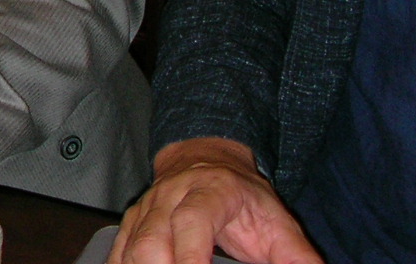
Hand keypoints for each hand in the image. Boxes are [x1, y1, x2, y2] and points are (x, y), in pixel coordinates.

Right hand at [108, 138, 321, 263]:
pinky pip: (118, 249)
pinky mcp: (133, 221)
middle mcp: (171, 196)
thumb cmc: (244, 197)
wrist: (206, 160)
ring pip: (131, 244)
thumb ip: (298, 255)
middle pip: (153, 237)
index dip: (190, 252)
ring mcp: (148, 208)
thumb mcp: (278, 221)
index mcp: (210, 191)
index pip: (193, 220)